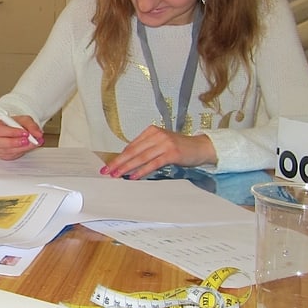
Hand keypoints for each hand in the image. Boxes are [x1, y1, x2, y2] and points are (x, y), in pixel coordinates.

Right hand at [0, 116, 43, 159]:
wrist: (13, 130)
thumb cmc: (13, 124)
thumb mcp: (23, 119)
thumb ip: (31, 125)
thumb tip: (37, 133)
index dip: (11, 132)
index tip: (24, 132)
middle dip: (15, 142)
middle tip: (27, 140)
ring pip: (6, 151)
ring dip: (20, 148)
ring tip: (31, 143)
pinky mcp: (1, 155)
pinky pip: (10, 156)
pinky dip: (20, 152)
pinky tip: (27, 147)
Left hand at [100, 125, 214, 178]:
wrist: (200, 147)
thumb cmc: (178, 148)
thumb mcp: (160, 144)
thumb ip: (145, 150)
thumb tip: (126, 162)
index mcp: (151, 131)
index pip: (131, 146)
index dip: (118, 156)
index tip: (108, 166)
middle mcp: (157, 135)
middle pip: (133, 151)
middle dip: (118, 162)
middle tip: (107, 171)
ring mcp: (165, 143)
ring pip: (141, 157)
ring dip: (127, 167)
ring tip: (117, 175)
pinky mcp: (172, 153)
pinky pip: (153, 163)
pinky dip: (142, 171)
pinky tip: (133, 176)